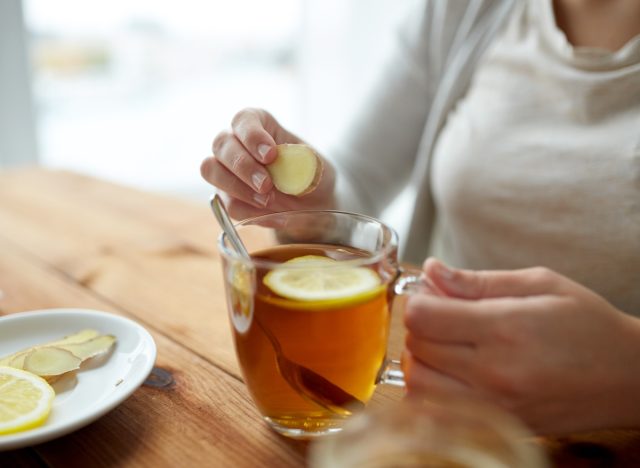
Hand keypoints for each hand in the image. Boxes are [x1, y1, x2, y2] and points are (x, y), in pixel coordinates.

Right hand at [201, 108, 335, 219]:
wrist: (311, 203)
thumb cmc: (310, 174)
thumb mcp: (315, 166)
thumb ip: (302, 164)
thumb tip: (286, 170)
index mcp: (259, 124)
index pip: (244, 120)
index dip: (252, 136)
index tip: (270, 155)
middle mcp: (235, 142)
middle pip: (221, 144)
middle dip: (243, 166)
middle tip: (267, 185)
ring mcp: (225, 169)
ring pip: (211, 170)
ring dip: (238, 188)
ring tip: (268, 200)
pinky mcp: (225, 195)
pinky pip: (225, 203)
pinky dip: (249, 211)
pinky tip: (273, 214)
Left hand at [402, 258, 639, 434]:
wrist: (629, 377)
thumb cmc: (588, 324)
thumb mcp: (539, 284)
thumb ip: (478, 281)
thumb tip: (431, 271)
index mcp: (504, 329)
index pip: (423, 317)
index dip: (418, 300)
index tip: (431, 295)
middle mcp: (494, 373)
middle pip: (416, 348)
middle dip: (419, 326)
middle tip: (440, 315)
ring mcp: (495, 406)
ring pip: (419, 384)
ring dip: (420, 359)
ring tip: (444, 344)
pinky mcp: (498, 426)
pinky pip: (438, 411)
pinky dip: (432, 390)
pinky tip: (452, 373)